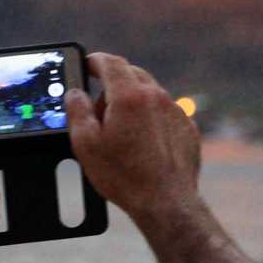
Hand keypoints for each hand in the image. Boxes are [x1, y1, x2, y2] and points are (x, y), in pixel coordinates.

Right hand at [64, 52, 200, 218]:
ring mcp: (175, 111)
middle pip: (132, 74)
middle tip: (99, 107)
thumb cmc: (124, 176)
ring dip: (133, 101)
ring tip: (121, 132)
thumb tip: (75, 93)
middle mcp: (156, 97)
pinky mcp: (187, 128)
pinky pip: (165, 112)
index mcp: (129, 96)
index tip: (87, 64)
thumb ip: (77, 111)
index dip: (95, 60)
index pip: (110, 62)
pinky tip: (143, 142)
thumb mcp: (85, 144)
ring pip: (150, 93)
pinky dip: (151, 118)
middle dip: (112, 82)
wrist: (165, 202)